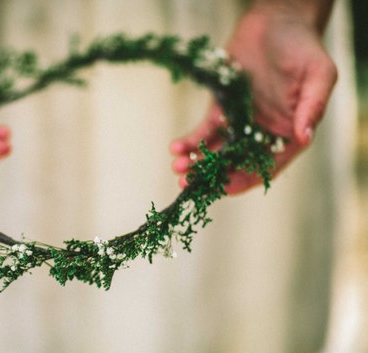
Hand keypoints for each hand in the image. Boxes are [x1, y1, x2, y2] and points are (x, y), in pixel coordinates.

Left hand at [170, 2, 336, 193]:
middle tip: (187, 182)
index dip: (243, 180)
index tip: (223, 188)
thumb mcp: (318, 74)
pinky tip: (176, 147)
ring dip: (197, 163)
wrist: (277, 23)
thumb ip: (312, 106)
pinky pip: (204, 131)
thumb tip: (304, 136)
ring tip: (177, 168)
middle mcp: (262, 135)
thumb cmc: (303, 48)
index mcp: (287, 135)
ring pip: (217, 151)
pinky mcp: (222, 109)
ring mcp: (240, 123)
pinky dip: (190, 141)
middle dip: (212, 176)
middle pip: (235, 165)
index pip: (265, 168)